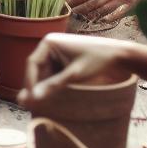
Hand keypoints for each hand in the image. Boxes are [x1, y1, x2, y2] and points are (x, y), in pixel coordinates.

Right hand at [19, 32, 134, 112]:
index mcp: (49, 42)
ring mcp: (55, 53)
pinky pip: (52, 75)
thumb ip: (54, 85)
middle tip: (29, 106)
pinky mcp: (62, 61)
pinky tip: (51, 98)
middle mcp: (49, 45)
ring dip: (42, 88)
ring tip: (39, 105)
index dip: (29, 82)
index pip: (32, 63)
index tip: (29, 100)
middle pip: (35, 69)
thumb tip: (34, 98)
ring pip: (43, 74)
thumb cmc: (98, 60)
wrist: (118, 55)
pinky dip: (51, 86)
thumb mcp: (74, 74)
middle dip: (34, 86)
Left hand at [66, 0, 146, 22]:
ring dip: (89, 13)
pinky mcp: (133, 3)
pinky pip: (117, 14)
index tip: (66, 0)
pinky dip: (107, 18)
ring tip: (80, 15)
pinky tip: (99, 19)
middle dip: (79, 7)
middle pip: (92, 1)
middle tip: (69, 10)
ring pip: (102, 9)